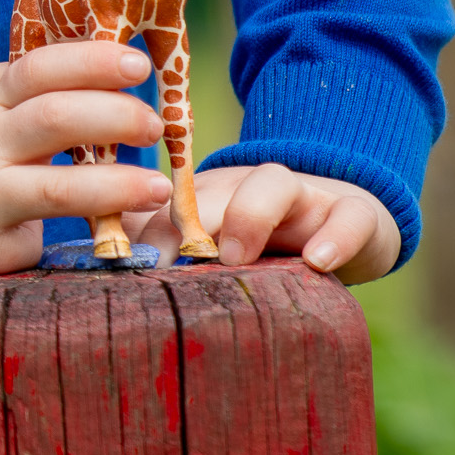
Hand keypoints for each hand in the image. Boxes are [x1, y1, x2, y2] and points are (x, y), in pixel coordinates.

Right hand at [0, 41, 170, 278]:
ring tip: (159, 186)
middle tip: (154, 124)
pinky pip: (39, 237)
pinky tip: (116, 231)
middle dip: (115, 116)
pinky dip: (79, 231)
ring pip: (55, 186)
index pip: (36, 68)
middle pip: (52, 117)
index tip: (138, 64)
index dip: (91, 61)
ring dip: (117, 184)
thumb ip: (17, 90)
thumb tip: (99, 69)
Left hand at [129, 162, 399, 282]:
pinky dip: (336, 237)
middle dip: (183, 221)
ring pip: (273, 184)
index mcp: (207, 198)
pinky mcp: (355, 214)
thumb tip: (99, 260)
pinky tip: (318, 263)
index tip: (124, 270)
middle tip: (167, 263)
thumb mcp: (215, 247)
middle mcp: (248, 190)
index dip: (144, 235)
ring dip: (247, 215)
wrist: (348, 220)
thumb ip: (161, 247)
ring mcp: (305, 198)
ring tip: (234, 256)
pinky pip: (350, 217)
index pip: (164, 208)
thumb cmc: (266, 245)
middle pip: (209, 191)